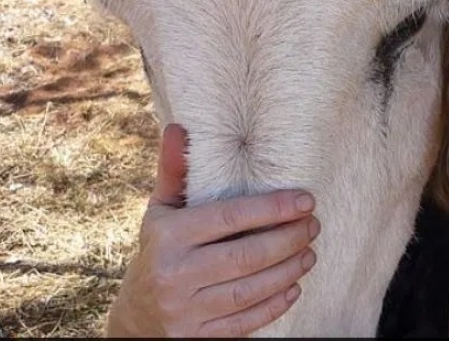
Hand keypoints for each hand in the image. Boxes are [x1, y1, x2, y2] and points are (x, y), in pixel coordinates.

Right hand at [106, 124, 318, 336]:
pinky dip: (275, 304)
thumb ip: (174, 172)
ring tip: (310, 252)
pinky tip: (294, 286)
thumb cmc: (158, 251)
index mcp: (168, 236)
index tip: (305, 200)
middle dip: (289, 239)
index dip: (273, 208)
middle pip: (247, 255)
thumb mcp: (160, 212)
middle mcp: (174, 274)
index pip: (230, 217)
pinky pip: (246, 321)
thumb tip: (179, 128)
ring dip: (289, 270)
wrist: (135, 317)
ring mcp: (185, 310)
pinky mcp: (198, 338)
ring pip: (251, 290)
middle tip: (313, 226)